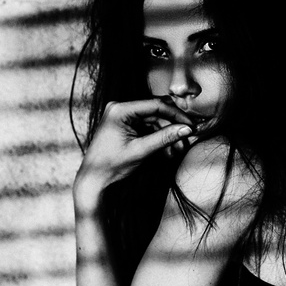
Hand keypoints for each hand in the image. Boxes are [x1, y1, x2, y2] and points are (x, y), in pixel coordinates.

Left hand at [74, 99, 193, 204]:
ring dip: (167, 135)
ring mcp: (123, 117)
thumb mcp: (141, 150)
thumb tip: (186, 129)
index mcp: (119, 110)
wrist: (94, 180)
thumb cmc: (111, 165)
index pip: (155, 105)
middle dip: (172, 127)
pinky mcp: (126, 126)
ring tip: (177, 151)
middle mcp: (120, 108)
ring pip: (154, 121)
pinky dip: (158, 138)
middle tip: (186, 139)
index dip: (176, 115)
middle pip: (156, 112)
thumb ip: (164, 138)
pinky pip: (147, 128)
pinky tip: (168, 151)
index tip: (190, 125)